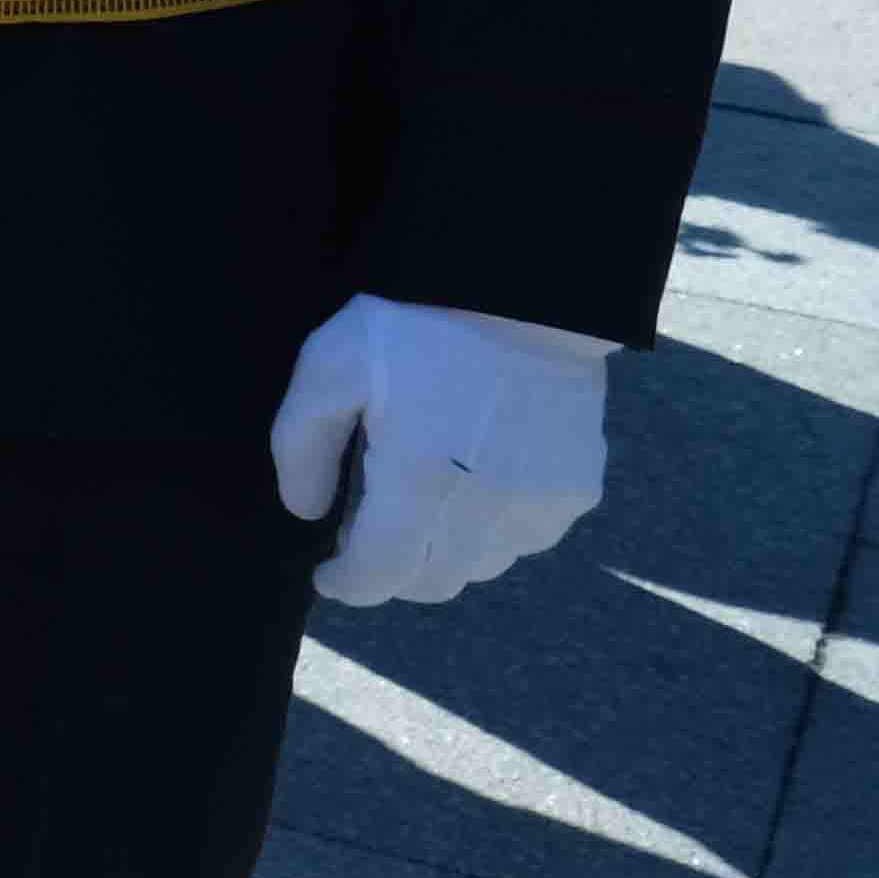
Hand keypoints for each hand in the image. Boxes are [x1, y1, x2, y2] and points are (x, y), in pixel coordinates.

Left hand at [268, 292, 611, 603]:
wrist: (523, 293)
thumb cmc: (415, 324)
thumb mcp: (330, 366)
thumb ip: (302, 445)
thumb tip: (307, 511)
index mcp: (421, 478)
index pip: (382, 573)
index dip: (349, 584)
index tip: (329, 575)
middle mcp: (487, 506)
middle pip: (433, 582)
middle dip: (393, 573)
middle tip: (368, 533)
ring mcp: (539, 503)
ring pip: (481, 566)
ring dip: (443, 552)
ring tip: (421, 500)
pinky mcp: (576, 491)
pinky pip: (525, 539)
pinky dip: (492, 530)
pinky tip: (472, 483)